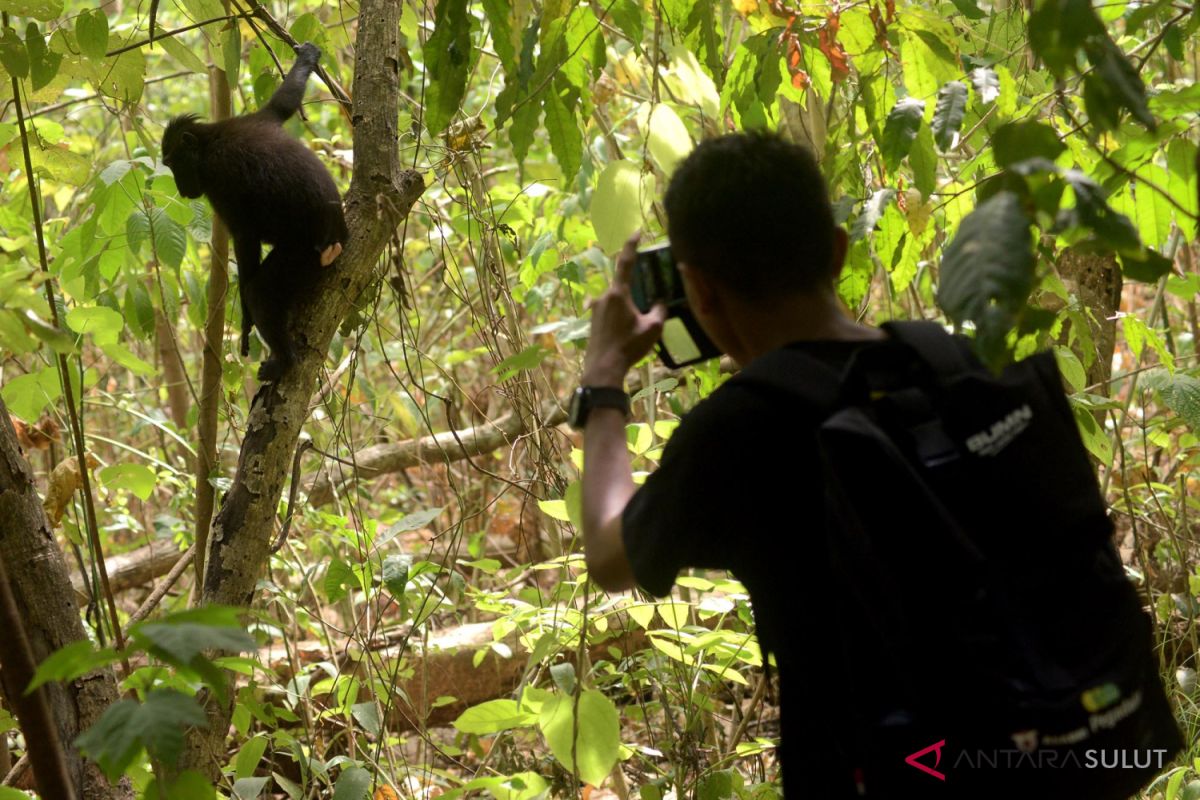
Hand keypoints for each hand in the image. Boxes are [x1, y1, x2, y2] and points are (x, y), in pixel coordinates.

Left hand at [582, 232, 666, 386]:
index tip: (637, 232)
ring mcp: (595, 308)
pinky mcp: (592, 320)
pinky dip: (619, 315)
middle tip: (647, 301)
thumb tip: (661, 301)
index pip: (626, 262)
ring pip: (615, 299)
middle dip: (636, 289)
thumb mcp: (653, 327)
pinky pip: (608, 310)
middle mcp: (604, 296)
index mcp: (618, 293)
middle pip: (622, 284)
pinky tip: (625, 330)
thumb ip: (659, 309)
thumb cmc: (629, 347)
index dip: (632, 245)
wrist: (602, 368)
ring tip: (637, 324)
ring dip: (628, 305)